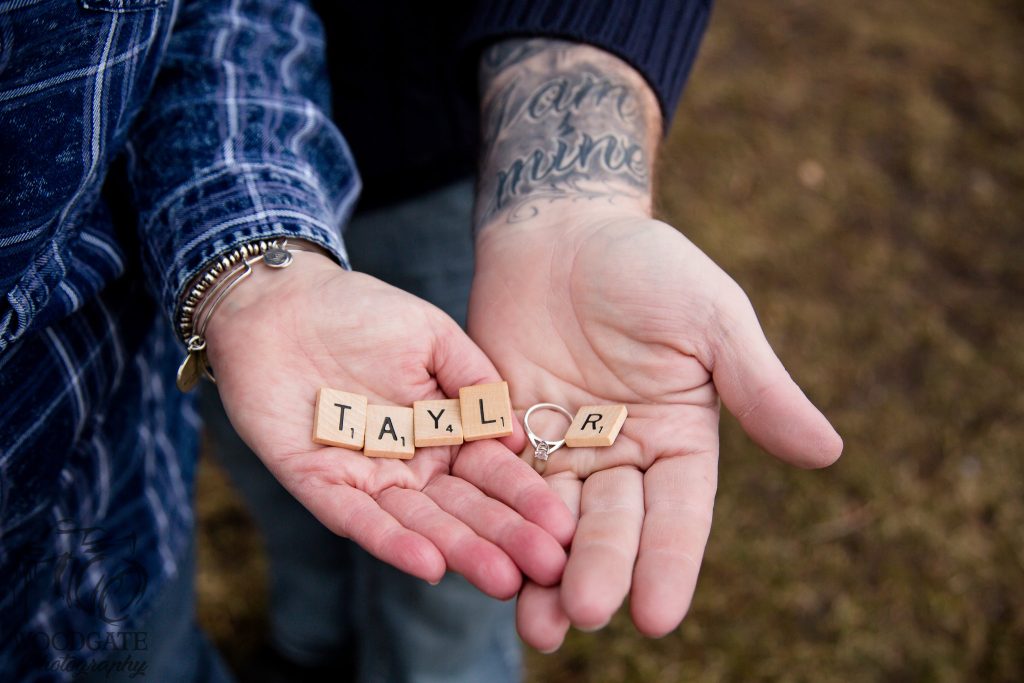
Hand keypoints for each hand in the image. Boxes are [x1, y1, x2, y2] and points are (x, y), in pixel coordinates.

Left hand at [203, 250, 574, 598]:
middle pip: (461, 508)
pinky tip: (428, 564)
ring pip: (416, 522)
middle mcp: (409, 462)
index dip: (525, 498)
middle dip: (504, 538)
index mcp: (441, 430)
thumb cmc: (358, 310)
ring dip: (457, 550)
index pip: (490, 472)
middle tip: (545, 568)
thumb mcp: (431, 334)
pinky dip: (391, 541)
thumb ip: (473, 378)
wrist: (279, 301)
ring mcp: (364, 477)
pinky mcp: (317, 483)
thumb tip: (518, 433)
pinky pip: (355, 519)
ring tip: (500, 577)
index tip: (562, 526)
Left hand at [469, 210, 842, 646]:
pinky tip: (486, 557)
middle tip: (584, 614)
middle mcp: (624, 456)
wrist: (562, 229)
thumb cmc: (648, 266)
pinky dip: (496, 520)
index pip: (679, 514)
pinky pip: (501, 482)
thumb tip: (829, 452)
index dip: (669, 564)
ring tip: (536, 623)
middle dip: (600, 570)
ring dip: (543, 570)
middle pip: (613, 525)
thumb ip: (758, 386)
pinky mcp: (508, 433)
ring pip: (554, 519)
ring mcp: (563, 449)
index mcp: (681, 440)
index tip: (658, 616)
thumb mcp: (711, 319)